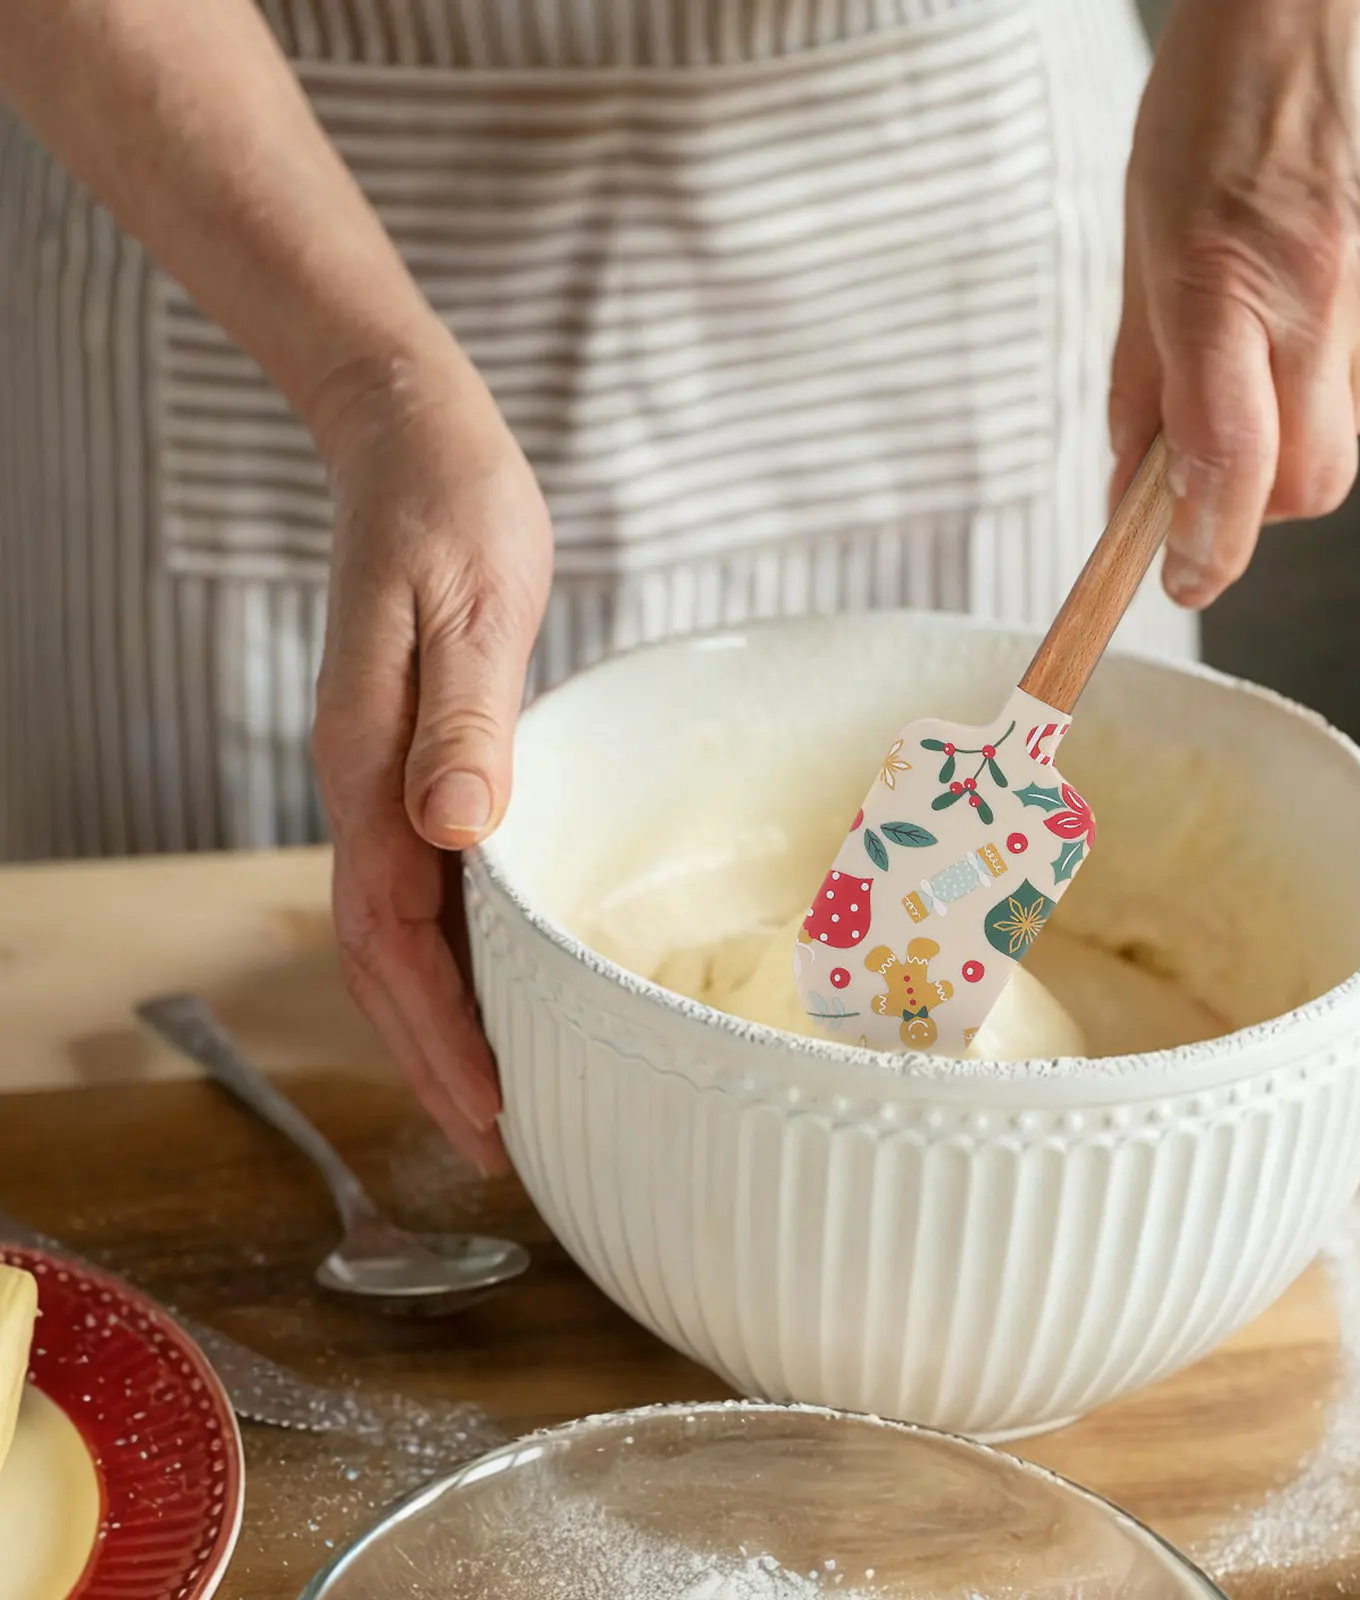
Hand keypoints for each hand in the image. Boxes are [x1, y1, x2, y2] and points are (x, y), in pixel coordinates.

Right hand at [310, 349, 551, 1172]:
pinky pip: (427, 884)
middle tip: (499, 1144)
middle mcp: (370, 790)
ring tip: (498, 1092)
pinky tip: (500, 979)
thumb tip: (455, 831)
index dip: (438, 1036)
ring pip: (400, 932)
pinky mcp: (421, 759)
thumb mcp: (466, 607)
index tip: (489, 1113)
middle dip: (436, 1058)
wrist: (415, 447)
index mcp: (372, 770)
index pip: (392, 940)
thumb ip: (460, 721)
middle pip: (385, 961)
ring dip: (443, 1018)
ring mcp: (389, 779)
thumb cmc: (450, 515)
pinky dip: (458, 953)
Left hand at [1110, 0, 1359, 606]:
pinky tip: (1326, 289)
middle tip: (1227, 459)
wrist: (1320, 8)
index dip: (1209, 546)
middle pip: (1311, 483)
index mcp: (1224, 288)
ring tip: (1275, 327)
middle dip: (1261, 500)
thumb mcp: (1141, 253)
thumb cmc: (1213, 122)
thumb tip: (1134, 496)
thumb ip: (1141, 389)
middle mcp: (1324, 292)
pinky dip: (1349, 362)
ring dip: (1302, 420)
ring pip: (1351, 430)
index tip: (1184, 577)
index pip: (1231, 465)